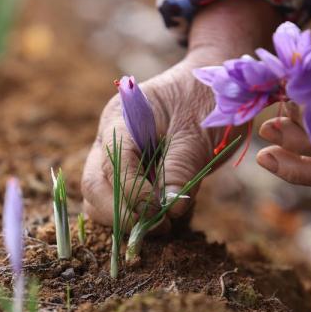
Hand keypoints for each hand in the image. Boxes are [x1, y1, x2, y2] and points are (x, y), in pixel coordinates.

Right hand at [82, 0, 280, 226]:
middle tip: (160, 229)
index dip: (131, 195)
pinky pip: (122, 198)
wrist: (216, 83)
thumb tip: (169, 210)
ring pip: (101, 197)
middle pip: (94, 185)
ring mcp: (118, 154)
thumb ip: (181, 169)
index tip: (159, 213)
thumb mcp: (199, 132)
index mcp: (122, 119)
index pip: (111, 164)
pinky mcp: (132, 169)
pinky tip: (169, 214)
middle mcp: (111, 137)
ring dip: (128, 218)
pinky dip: (140, 213)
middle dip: (121, 214)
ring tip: (167, 223)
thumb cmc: (209, 99)